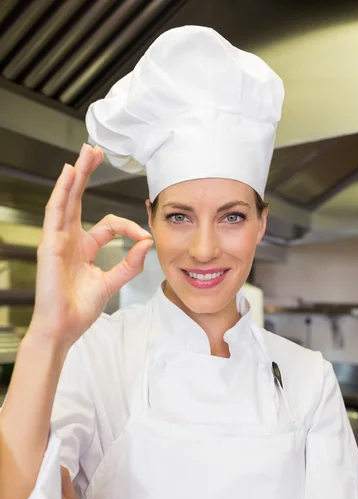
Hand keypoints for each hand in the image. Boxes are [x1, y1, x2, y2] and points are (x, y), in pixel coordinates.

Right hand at [30, 144, 152, 346]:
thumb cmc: (79, 309)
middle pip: (79, 199)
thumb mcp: (111, 282)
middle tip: (97, 152)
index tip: (145, 237)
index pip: (108, 224)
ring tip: (86, 152)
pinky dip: (62, 191)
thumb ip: (129, 264)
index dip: (129, 227)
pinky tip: (69, 172)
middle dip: (89, 174)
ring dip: (77, 174)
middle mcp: (69, 239)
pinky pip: (55, 212)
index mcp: (83, 248)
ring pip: (67, 199)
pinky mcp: (50, 244)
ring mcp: (58, 239)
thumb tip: (147, 244)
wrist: (63, 328)